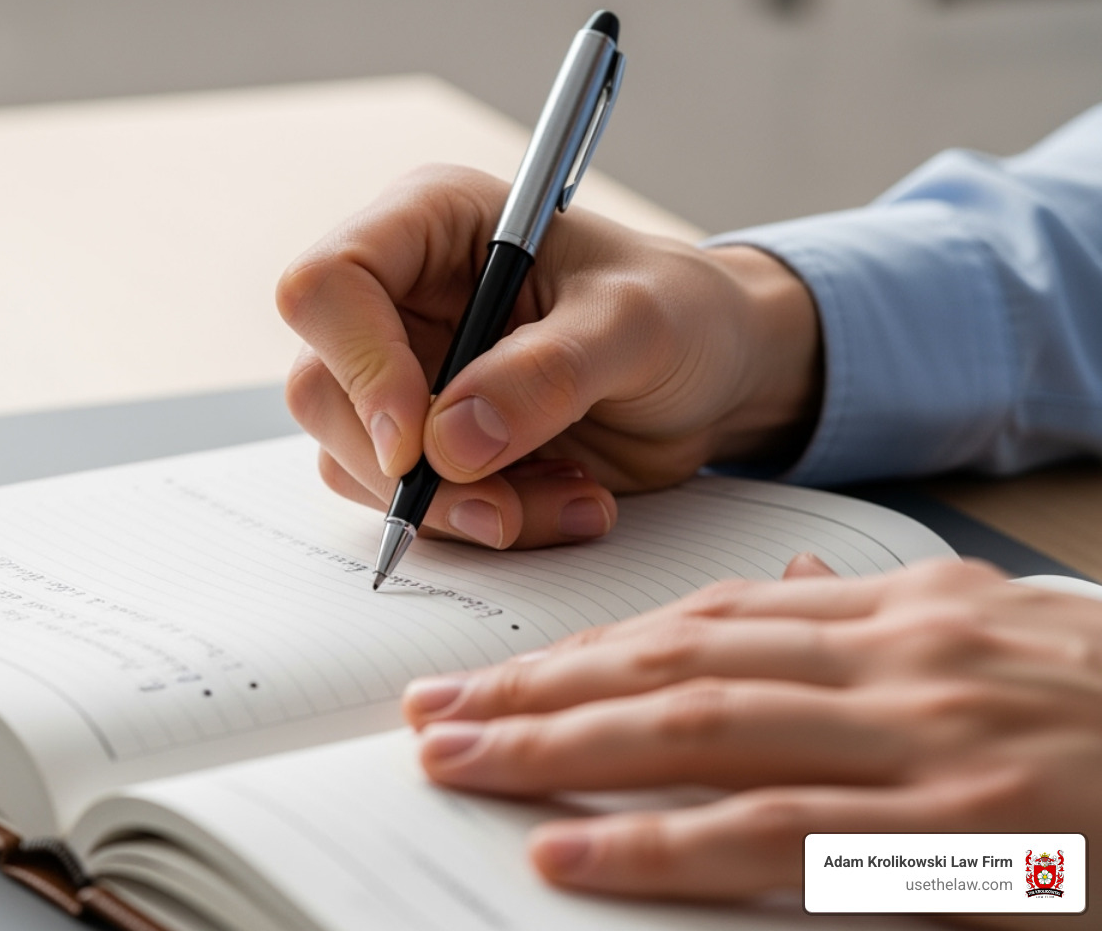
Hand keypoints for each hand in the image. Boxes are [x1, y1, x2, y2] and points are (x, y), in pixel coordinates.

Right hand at [276, 164, 820, 549]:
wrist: (717, 378)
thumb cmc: (682, 314)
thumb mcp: (638, 325)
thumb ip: (548, 373)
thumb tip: (447, 443)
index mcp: (429, 225)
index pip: (328, 285)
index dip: (358, 366)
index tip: (418, 445)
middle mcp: (397, 298)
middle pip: (322, 388)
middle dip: (409, 469)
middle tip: (502, 506)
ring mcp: (403, 374)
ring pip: (357, 462)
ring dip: (457, 508)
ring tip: (569, 498)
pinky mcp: (424, 444)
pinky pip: (410, 504)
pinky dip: (482, 523)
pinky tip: (563, 502)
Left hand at [401, 557, 1101, 929]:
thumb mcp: (1015, 632)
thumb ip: (889, 614)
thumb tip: (786, 594)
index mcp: (913, 611)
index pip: (711, 616)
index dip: (594, 644)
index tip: (503, 668)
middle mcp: (902, 660)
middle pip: (677, 665)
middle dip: (540, 688)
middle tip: (427, 712)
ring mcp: (927, 745)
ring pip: (698, 734)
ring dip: (561, 750)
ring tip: (456, 763)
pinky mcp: (962, 840)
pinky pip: (773, 840)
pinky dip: (657, 843)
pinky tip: (565, 850)